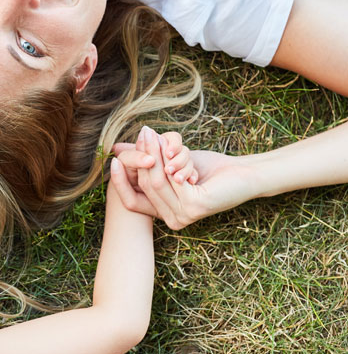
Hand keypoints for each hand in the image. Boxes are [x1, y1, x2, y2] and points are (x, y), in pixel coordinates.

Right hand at [114, 128, 262, 228]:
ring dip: (155, 154)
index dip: (120, 181)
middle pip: (145, 185)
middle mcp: (171, 220)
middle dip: (142, 156)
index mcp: (163, 214)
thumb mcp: (170, 162)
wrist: (241, 173)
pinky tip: (173, 148)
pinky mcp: (194, 207)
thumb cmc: (207, 169)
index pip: (130, 201)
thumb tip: (115, 149)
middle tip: (143, 133)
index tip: (113, 160)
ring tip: (153, 134)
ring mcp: (182, 217)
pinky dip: (171, 162)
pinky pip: (172, 181)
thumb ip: (146, 160)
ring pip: (156, 181)